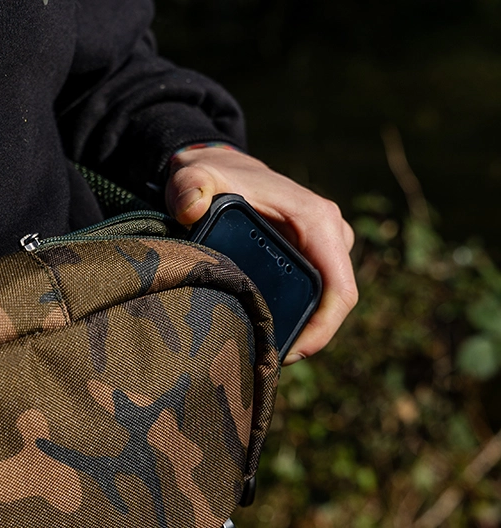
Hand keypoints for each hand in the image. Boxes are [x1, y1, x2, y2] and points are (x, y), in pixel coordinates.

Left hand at [166, 145, 357, 362]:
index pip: (339, 288)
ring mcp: (325, 247)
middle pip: (335, 302)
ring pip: (326, 301)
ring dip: (304, 329)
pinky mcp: (314, 257)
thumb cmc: (213, 176)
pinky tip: (266, 333)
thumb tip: (190, 208)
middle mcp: (330, 233)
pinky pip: (316, 294)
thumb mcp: (195, 177)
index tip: (290, 354)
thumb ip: (188, 187)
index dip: (322, 329)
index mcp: (316, 220)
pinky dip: (298, 317)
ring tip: (264, 349)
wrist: (223, 168)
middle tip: (268, 358)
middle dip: (310, 336)